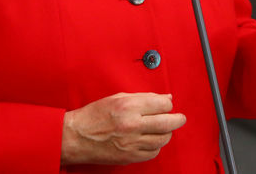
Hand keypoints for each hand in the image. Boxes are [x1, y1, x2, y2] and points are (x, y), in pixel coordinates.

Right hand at [61, 92, 186, 165]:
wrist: (76, 137)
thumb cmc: (94, 116)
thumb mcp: (117, 97)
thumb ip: (143, 97)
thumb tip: (164, 99)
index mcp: (128, 106)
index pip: (161, 104)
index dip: (168, 104)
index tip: (168, 105)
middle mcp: (132, 125)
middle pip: (167, 123)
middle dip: (178, 119)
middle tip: (180, 118)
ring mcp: (131, 143)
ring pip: (163, 139)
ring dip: (167, 133)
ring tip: (164, 128)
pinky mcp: (130, 156)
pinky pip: (153, 153)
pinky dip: (156, 146)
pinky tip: (152, 140)